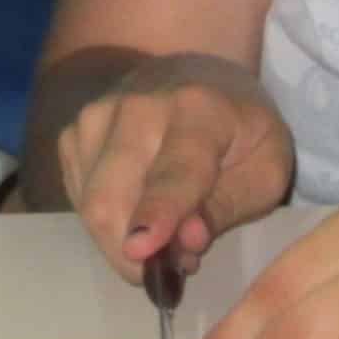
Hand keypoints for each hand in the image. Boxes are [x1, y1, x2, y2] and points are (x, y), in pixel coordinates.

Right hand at [56, 52, 293, 281]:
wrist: (197, 73)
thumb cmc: (242, 131)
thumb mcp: (266, 169)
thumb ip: (231, 205)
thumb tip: (188, 242)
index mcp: (199, 109)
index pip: (174, 170)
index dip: (157, 212)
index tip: (140, 249)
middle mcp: (137, 105)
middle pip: (113, 197)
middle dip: (133, 253)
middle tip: (175, 265)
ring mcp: (95, 117)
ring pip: (91, 205)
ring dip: (122, 241)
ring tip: (163, 234)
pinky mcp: (72, 134)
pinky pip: (78, 201)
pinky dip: (106, 222)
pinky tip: (137, 209)